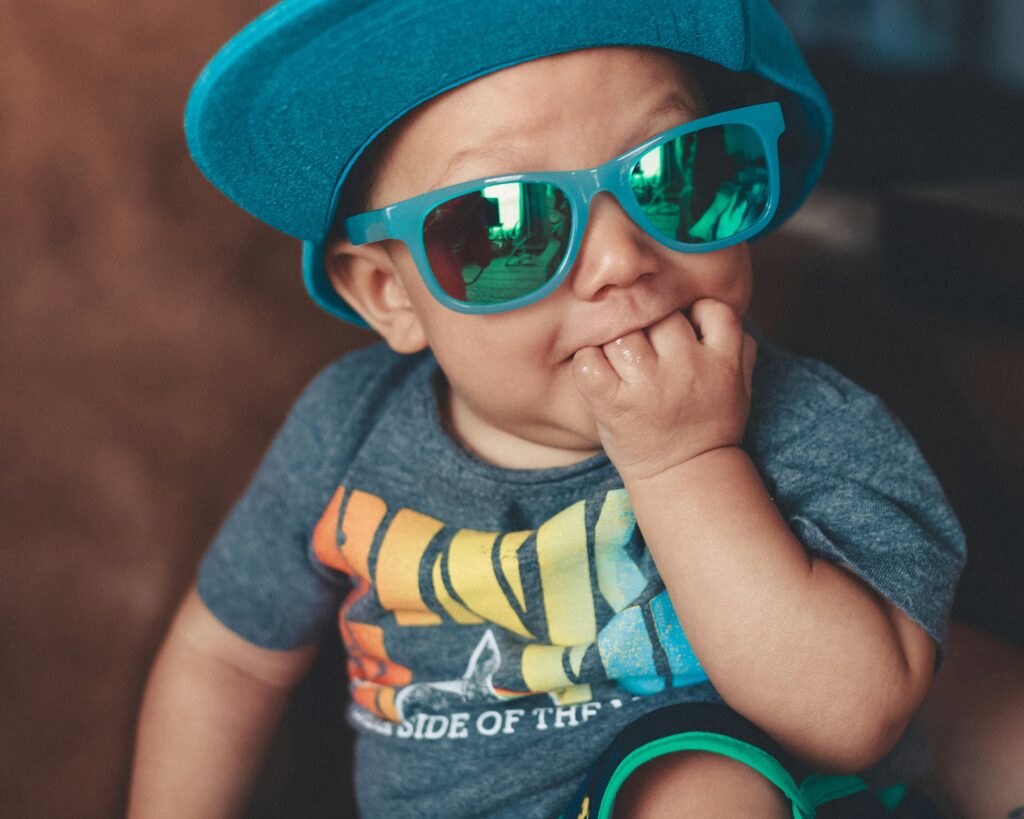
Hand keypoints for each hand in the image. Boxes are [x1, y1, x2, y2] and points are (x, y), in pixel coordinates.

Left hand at [571, 299, 756, 482]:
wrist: (684, 478)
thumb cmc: (708, 427)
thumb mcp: (740, 388)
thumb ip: (740, 348)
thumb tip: (719, 311)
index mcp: (721, 362)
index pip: (712, 308)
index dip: (694, 310)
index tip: (685, 328)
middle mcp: (687, 370)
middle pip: (660, 315)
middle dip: (649, 321)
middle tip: (643, 341)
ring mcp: (648, 387)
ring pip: (623, 332)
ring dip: (615, 339)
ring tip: (618, 357)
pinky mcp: (614, 405)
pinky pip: (589, 362)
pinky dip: (586, 360)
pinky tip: (596, 370)